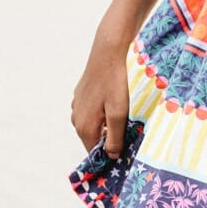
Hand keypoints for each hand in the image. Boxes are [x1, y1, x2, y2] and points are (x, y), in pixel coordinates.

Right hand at [71, 24, 130, 158]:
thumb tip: (111, 156)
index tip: (126, 153)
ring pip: (94, 124)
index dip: (109, 155)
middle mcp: (76, 118)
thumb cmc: (116, 81)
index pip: (94, 153)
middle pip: (93, 139)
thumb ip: (114, 136)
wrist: (109, 51)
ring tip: (126, 117)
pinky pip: (93, 111)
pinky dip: (104, 112)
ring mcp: (77, 105)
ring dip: (107, 125)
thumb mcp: (119, 112)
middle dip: (109, 139)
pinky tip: (117, 102)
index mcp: (84, 126)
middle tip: (130, 134)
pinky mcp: (82, 94)